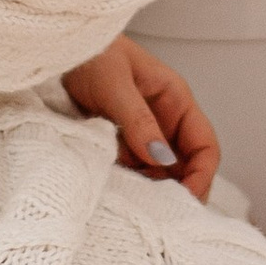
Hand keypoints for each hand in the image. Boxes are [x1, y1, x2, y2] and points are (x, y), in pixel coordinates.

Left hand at [61, 37, 220, 200]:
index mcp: (176, 100)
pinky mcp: (121, 143)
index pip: (205, 145)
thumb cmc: (93, 54)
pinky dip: (131, 185)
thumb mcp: (115, 84)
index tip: (187, 199)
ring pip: (160, 173)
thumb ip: (138, 120)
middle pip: (187, 165)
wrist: (60, 49)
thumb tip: (161, 159)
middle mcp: (165, 120)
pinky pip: (135, 171)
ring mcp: (143, 133)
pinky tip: (119, 194)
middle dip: (180, 190)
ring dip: (153, 191)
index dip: (202, 175)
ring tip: (138, 207)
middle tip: (163, 215)